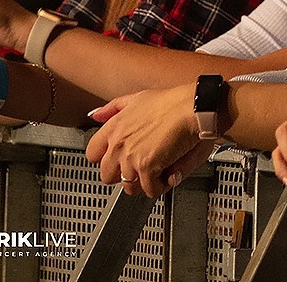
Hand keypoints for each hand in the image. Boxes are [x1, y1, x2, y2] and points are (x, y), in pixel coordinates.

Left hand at [86, 84, 210, 197]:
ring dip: (144, 183)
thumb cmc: (174, 102)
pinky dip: (162, 186)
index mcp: (114, 127)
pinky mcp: (147, 167)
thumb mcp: (138, 97)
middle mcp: (118, 144)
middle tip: (142, 167)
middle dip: (125, 174)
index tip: (119, 159)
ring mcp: (131, 157)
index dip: (107, 159)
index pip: (93, 154)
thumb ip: (114, 107)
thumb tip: (95, 115)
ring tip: (158, 171)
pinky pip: (150, 190)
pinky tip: (170, 173)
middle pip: (107, 176)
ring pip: (128, 187)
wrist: (193, 108)